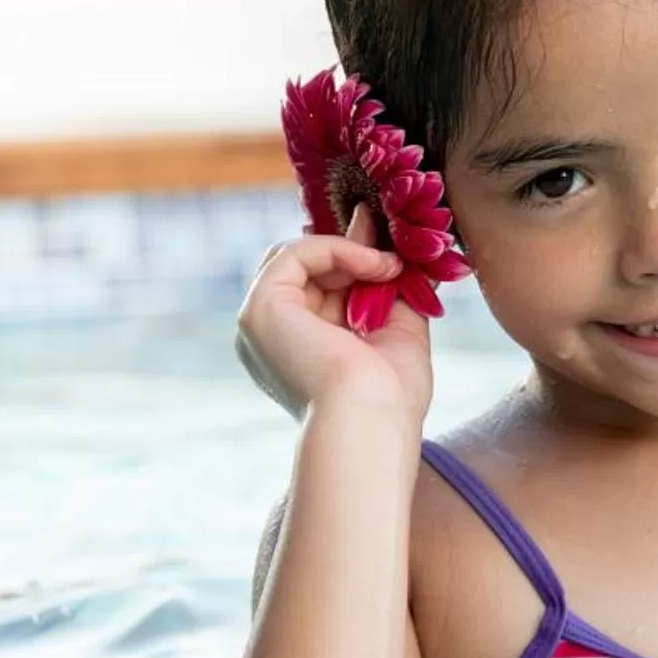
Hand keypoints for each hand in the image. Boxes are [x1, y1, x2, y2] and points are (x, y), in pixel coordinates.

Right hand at [234, 207, 433, 427]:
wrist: (372, 420)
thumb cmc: (390, 395)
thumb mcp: (396, 329)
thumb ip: (387, 286)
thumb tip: (382, 237)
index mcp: (299, 350)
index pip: (317, 287)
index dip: (352, 261)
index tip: (392, 249)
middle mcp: (273, 337)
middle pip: (302, 269)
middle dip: (349, 249)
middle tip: (391, 245)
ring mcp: (261, 323)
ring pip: (296, 256)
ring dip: (348, 250)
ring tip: (388, 267)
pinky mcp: (261, 308)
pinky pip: (294, 254)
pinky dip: (337, 248)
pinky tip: (373, 265)